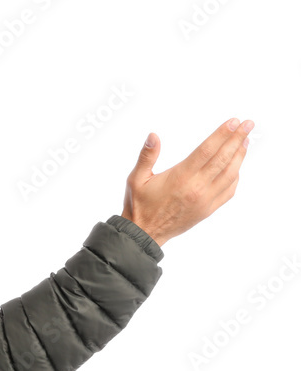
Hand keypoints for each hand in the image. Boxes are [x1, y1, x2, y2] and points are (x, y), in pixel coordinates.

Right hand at [121, 117, 252, 245]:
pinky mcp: (208, 209)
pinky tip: (236, 167)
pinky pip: (229, 191)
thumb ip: (147, 156)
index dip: (222, 134)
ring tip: (245, 141)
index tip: (234, 122)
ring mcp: (205, 199)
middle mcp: (196, 188)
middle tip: (248, 124)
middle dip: (238, 139)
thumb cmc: (140, 206)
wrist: (145, 234)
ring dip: (240, 156)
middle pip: (223, 158)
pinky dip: (236, 176)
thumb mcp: (136, 179)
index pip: (207, 150)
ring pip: (230, 174)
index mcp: (181, 177)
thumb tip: (153, 136)